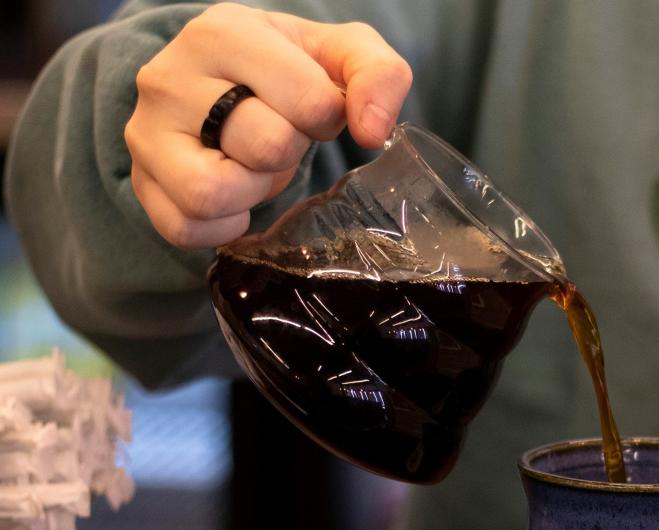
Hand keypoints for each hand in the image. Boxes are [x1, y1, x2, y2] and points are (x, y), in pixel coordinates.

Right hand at [125, 3, 412, 248]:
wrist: (222, 87)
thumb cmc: (287, 72)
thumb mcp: (339, 55)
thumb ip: (378, 74)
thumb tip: (372, 132)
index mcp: (223, 32)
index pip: (308, 100)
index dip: (327, 118)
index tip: (312, 110)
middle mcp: (169, 78)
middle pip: (265, 146)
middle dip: (289, 152)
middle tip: (281, 139)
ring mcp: (146, 134)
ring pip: (212, 193)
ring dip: (253, 191)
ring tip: (254, 166)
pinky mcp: (142, 185)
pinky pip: (186, 229)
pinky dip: (225, 226)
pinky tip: (236, 196)